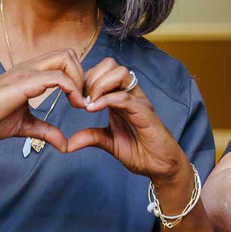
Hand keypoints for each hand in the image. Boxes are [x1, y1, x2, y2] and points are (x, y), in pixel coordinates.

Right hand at [0, 50, 87, 149]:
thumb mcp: (25, 126)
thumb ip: (46, 130)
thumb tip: (64, 143)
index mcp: (31, 74)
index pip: (63, 62)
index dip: (78, 79)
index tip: (80, 103)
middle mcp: (31, 67)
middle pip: (69, 54)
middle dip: (82, 75)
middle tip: (82, 100)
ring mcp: (27, 72)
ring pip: (66, 58)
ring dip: (79, 80)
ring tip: (79, 103)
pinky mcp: (25, 82)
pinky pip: (57, 77)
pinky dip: (72, 89)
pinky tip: (74, 105)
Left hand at [65, 58, 188, 186]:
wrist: (161, 166)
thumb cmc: (140, 152)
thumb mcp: (109, 143)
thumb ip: (91, 137)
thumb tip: (69, 143)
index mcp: (120, 97)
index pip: (102, 71)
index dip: (85, 79)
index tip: (74, 98)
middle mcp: (130, 94)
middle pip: (110, 64)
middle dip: (90, 78)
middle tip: (81, 99)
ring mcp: (138, 101)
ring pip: (120, 73)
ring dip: (99, 85)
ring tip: (89, 104)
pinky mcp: (145, 112)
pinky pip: (124, 97)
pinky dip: (106, 100)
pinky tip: (93, 109)